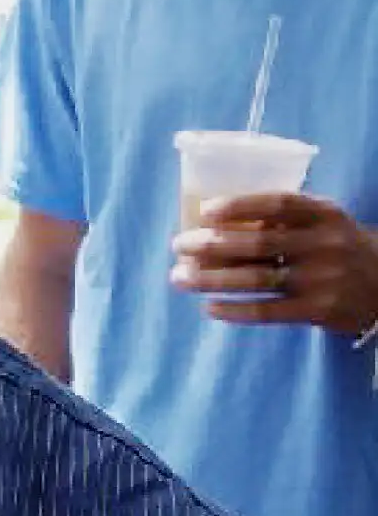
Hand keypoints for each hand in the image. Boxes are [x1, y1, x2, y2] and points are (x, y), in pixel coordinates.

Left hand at [172, 193, 377, 334]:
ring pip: (255, 280)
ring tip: (180, 278)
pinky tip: (210, 307)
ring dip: (211, 279)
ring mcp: (321, 279)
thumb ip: (285, 218)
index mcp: (324, 214)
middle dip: (210, 245)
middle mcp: (324, 244)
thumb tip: (217, 221)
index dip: (239, 206)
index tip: (204, 211)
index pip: (278, 204)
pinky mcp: (317, 310)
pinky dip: (235, 310)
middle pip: (258, 244)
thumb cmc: (338, 246)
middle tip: (178, 246)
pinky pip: (267, 311)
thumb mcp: (324, 222)